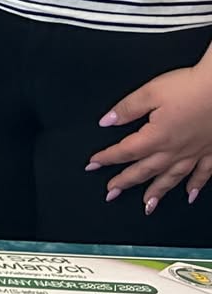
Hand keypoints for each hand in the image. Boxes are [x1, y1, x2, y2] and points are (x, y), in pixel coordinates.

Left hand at [89, 56, 211, 211]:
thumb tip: (106, 121)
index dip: (107, 158)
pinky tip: (189, 195)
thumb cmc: (190, 87)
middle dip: (126, 182)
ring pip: (172, 178)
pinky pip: (203, 174)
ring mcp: (195, 153)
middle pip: (146, 170)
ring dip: (158, 192)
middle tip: (111, 193)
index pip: (126, 151)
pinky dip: (196, 186)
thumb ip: (127, 109)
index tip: (92, 164)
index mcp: (157, 136)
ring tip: (147, 205)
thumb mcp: (151, 92)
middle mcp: (175, 150)